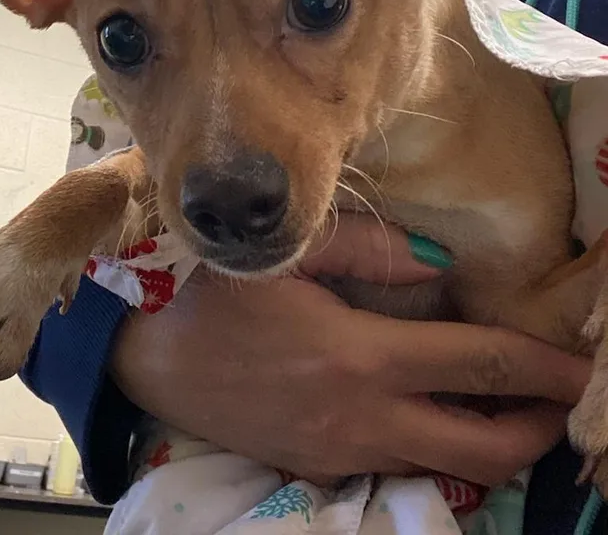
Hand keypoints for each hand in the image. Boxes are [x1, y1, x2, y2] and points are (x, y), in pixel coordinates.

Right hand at [111, 214, 590, 485]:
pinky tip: (430, 412)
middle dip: (537, 427)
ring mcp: (343, 453)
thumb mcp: (284, 256)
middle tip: (557, 398)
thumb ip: (365, 248)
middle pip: (484, 447)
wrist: (151, 363)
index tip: (580, 363)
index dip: (543, 367)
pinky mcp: (321, 467)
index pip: (481, 366)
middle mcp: (364, 419)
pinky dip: (436, 447)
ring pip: (447, 468)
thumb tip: (436, 260)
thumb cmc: (213, 300)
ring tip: (506, 406)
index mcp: (361, 357)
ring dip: (491, 441)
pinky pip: (400, 466)